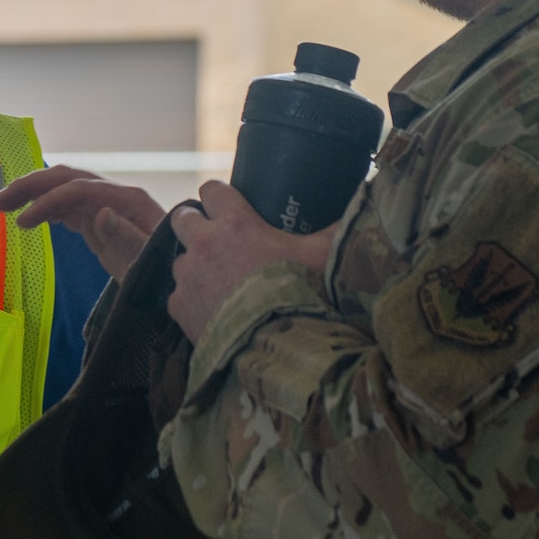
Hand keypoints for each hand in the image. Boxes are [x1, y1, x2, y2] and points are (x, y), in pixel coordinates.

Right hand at [0, 167, 164, 278]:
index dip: (49, 202)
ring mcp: (108, 207)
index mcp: (129, 200)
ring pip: (64, 190)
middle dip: (31, 186)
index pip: (79, 189)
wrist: (181, 279)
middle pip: (67, 179)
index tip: (22, 223)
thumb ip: (127, 237)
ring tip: (1, 206)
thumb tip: (102, 213)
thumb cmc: (168, 271)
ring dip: (32, 194)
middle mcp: (116, 196)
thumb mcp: (149, 261)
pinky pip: (70, 208)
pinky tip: (28, 217)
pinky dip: (46, 209)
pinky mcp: (102, 221)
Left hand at [168, 182, 334, 342]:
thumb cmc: (303, 295)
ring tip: (218, 281)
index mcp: (236, 223)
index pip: (212, 189)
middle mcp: (204, 244)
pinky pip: (177, 295)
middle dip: (196, 224)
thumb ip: (336, 228)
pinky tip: (212, 310)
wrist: (279, 348)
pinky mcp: (179, 306)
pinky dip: (191, 300)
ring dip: (194, 265)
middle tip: (217, 239)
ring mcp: (188, 276)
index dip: (219, 196)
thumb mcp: (324, 256)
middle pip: (183, 217)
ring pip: (180, 259)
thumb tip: (361, 205)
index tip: (227, 205)